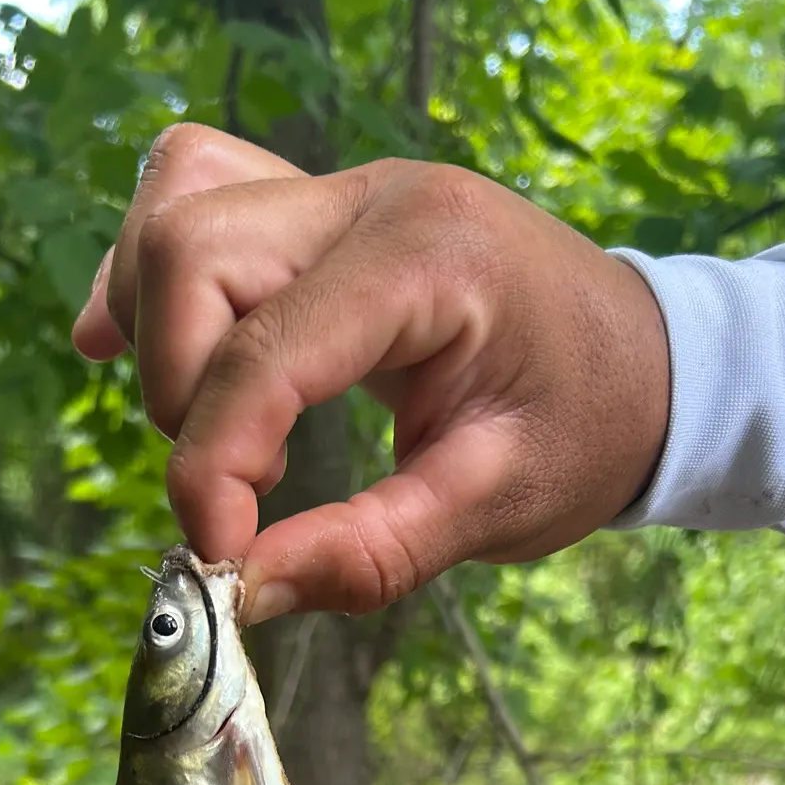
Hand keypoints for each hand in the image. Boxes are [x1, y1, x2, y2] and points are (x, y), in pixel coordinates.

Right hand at [72, 123, 670, 623]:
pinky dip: (152, 275)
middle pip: (191, 251)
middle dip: (178, 391)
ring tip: (208, 423)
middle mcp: (372, 200)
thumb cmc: (588, 428)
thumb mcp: (497, 507)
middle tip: (235, 487)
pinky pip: (197, 196)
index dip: (212, 466)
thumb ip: (369, 553)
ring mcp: (342, 191)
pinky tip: (136, 343)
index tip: (221, 557)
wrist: (647, 361)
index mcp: (429, 260)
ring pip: (177, 210)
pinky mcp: (321, 210)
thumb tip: (243, 592)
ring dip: (156, 328)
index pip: (264, 351)